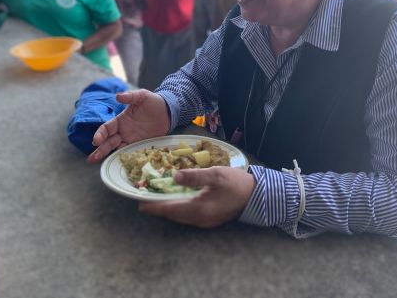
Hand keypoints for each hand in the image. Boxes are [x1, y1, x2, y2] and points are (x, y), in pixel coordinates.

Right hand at [86, 90, 169, 163]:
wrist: (168, 112)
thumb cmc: (153, 102)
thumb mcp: (142, 96)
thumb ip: (131, 96)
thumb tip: (117, 96)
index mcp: (121, 120)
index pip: (106, 128)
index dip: (100, 134)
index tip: (96, 141)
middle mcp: (123, 131)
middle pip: (108, 142)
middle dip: (100, 150)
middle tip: (91, 159)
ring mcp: (131, 140)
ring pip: (116, 149)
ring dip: (107, 156)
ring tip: (97, 164)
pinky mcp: (140, 146)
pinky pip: (130, 153)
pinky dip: (124, 158)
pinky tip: (117, 165)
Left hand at [138, 167, 254, 228]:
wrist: (257, 196)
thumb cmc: (237, 183)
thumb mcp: (215, 175)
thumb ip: (194, 176)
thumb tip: (174, 176)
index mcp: (198, 209)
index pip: (169, 209)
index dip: (153, 206)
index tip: (139, 203)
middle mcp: (199, 219)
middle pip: (173, 215)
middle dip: (158, 207)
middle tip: (144, 199)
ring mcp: (205, 222)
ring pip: (180, 217)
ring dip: (168, 209)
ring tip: (156, 199)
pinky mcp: (209, 219)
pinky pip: (188, 216)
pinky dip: (178, 209)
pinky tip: (176, 201)